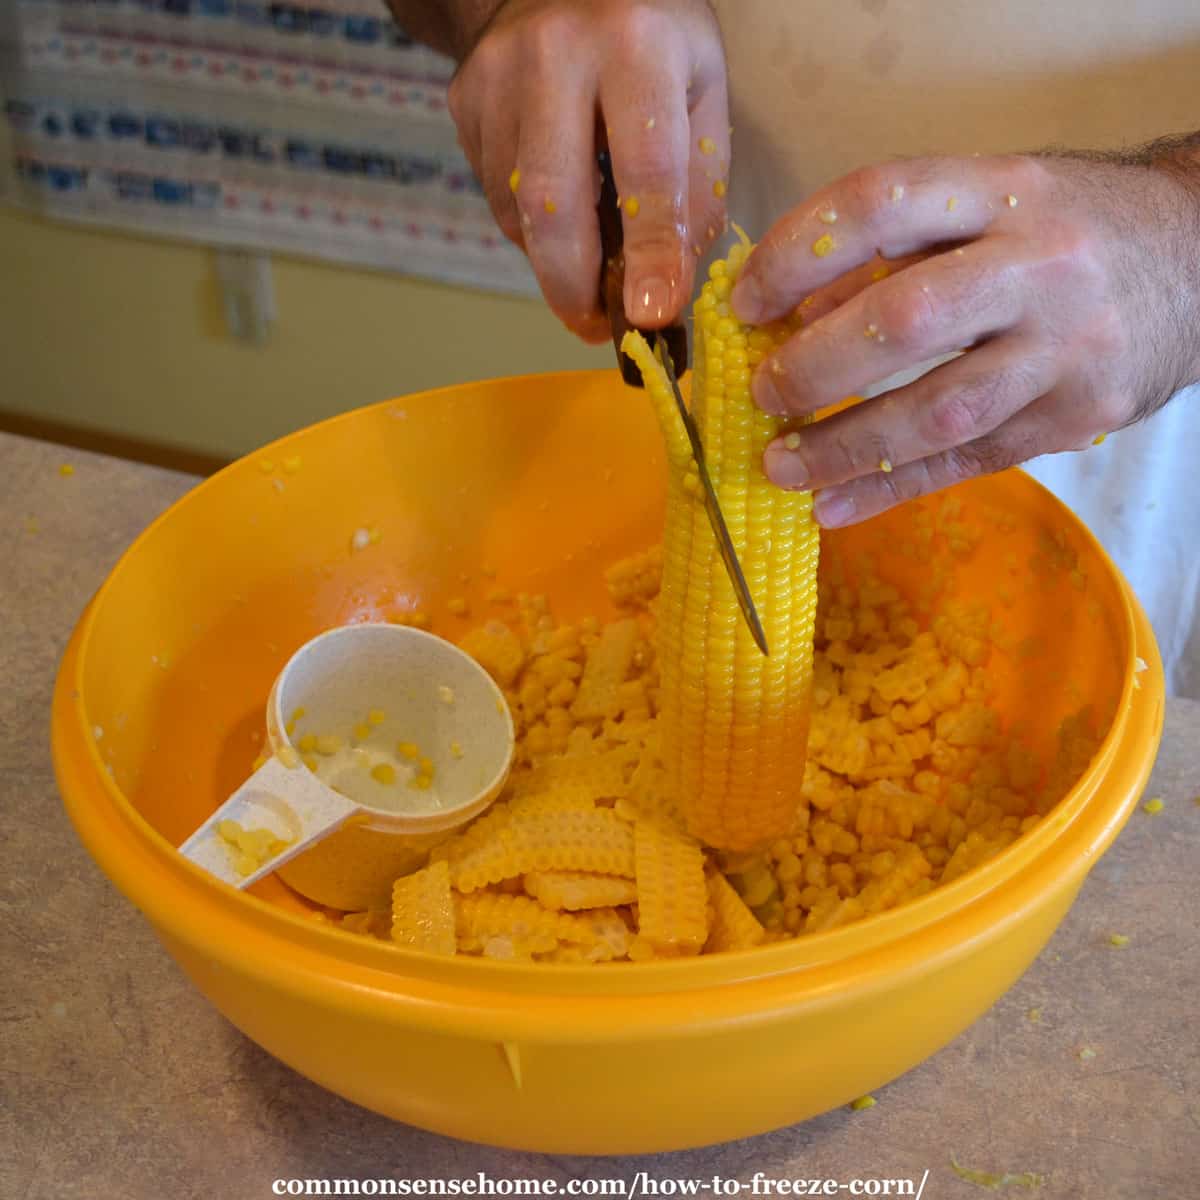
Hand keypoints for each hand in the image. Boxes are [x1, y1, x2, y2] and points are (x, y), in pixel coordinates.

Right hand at [448, 0, 729, 339]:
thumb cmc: (652, 40)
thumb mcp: (703, 92)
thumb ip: (697, 186)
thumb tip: (671, 285)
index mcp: (635, 46)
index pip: (646, 170)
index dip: (650, 254)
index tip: (652, 317)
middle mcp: (555, 54)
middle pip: (554, 202)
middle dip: (575, 285)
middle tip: (598, 328)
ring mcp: (496, 77)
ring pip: (517, 210)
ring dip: (554, 261)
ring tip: (586, 268)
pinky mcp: (464, 100)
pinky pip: (495, 195)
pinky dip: (530, 227)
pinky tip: (557, 211)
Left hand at [730, 153, 1199, 526]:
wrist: (1197, 262)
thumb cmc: (1065, 232)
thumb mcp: (990, 207)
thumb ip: (901, 250)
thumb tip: (796, 316)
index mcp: (1003, 192)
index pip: (881, 203)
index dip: (798, 253)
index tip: (746, 302)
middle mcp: (1038, 266)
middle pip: (906, 320)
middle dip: (815, 365)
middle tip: (761, 393)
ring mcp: (1063, 348)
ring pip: (938, 409)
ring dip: (845, 445)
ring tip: (779, 465)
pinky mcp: (1074, 416)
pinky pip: (969, 462)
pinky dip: (892, 488)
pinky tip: (833, 506)